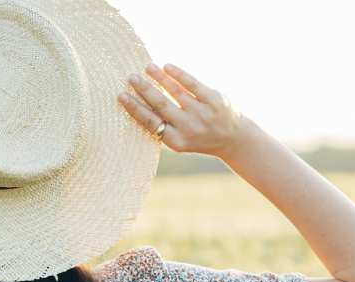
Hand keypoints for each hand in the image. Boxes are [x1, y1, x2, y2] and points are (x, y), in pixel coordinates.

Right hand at [118, 63, 253, 159]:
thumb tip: (138, 102)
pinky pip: (192, 84)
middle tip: (131, 77)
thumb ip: (163, 126)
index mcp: (176, 141)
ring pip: (175, 91)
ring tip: (147, 67)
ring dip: (159, 77)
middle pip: (161, 105)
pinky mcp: (214, 100)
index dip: (134, 108)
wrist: (233, 139)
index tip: (121, 96)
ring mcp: (202, 113)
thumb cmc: (199, 137)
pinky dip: (178, 74)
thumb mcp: (180, 139)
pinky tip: (166, 66)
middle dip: (144, 89)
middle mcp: (189, 128)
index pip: (150, 122)